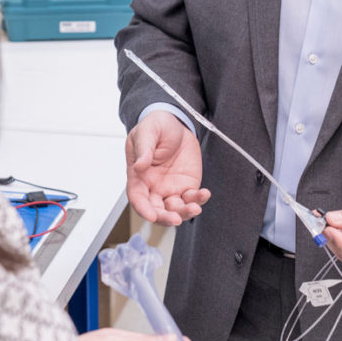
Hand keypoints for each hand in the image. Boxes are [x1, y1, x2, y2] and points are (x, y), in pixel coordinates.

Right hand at [125, 110, 210, 225]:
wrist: (176, 122)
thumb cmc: (156, 126)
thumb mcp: (147, 132)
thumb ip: (143, 148)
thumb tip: (139, 165)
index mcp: (138, 177)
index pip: (137, 198)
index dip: (143, 209)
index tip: (151, 216)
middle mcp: (153, 187)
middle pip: (156, 210)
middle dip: (165, 218)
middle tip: (175, 218)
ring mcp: (170, 188)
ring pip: (175, 209)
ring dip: (184, 213)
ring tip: (195, 208)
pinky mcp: (187, 185)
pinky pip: (192, 198)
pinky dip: (198, 199)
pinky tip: (204, 194)